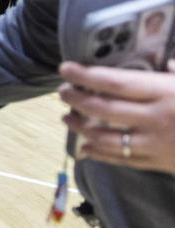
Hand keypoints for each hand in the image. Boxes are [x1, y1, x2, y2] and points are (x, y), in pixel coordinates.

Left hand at [58, 60, 174, 174]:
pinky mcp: (159, 164)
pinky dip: (99, 153)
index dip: (85, 75)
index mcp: (164, 93)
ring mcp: (155, 144)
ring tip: (66, 118)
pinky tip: (85, 147)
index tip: (66, 69)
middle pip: (103, 109)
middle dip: (76, 99)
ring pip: (106, 137)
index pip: (114, 82)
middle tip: (63, 92)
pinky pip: (122, 159)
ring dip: (80, 128)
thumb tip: (163, 63)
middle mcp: (156, 118)